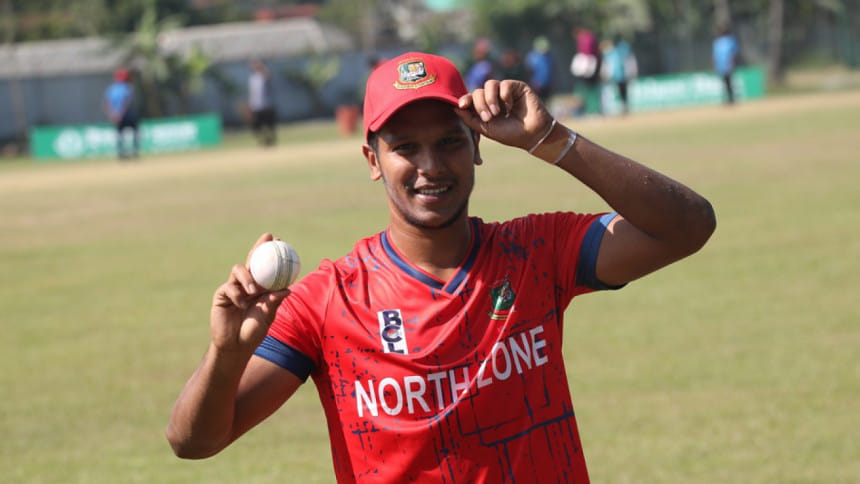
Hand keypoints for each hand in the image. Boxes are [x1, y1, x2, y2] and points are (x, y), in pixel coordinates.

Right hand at [209, 233, 289, 353]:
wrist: (236, 345)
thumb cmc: (254, 331)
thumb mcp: (267, 315)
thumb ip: (274, 301)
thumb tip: (287, 289)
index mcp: (261, 287)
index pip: (267, 266)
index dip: (272, 253)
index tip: (280, 241)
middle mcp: (247, 284)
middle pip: (252, 260)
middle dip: (259, 246)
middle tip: (267, 238)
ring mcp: (234, 288)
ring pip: (239, 270)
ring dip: (248, 278)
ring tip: (254, 291)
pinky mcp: (222, 295)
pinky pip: (229, 287)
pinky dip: (237, 296)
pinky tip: (241, 304)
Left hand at [455, 79, 553, 151]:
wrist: (532, 135)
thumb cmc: (510, 134)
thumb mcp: (486, 129)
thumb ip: (470, 119)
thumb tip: (455, 107)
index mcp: (485, 107)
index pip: (471, 98)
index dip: (464, 99)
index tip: (461, 105)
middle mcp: (494, 97)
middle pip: (478, 91)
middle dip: (480, 105)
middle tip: (488, 118)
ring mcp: (505, 91)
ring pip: (489, 84)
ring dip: (490, 99)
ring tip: (496, 112)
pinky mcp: (517, 87)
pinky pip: (504, 84)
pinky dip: (504, 96)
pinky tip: (510, 106)